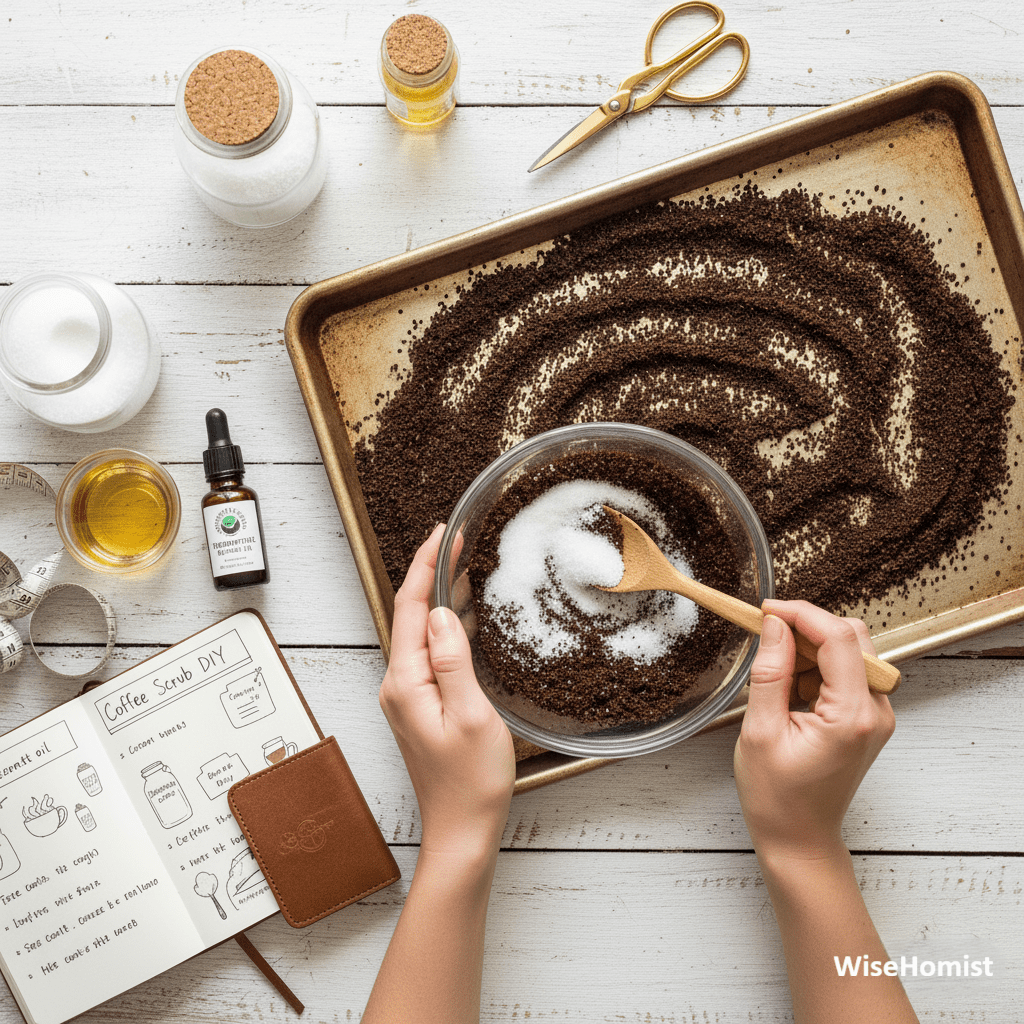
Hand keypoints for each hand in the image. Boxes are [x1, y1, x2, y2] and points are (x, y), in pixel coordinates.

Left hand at [379, 524, 514, 860]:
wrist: (461, 831)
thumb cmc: (471, 782)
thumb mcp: (472, 715)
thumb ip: (453, 660)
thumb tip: (444, 613)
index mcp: (406, 682)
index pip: (412, 609)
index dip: (426, 567)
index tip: (443, 534)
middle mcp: (398, 686)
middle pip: (412, 616)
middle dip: (432, 574)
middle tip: (458, 541)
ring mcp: (407, 697)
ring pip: (421, 633)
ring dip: (440, 599)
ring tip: (464, 568)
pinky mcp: (420, 707)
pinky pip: (429, 654)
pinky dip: (447, 628)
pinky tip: (466, 619)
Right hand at [733, 599, 894, 862]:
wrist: (799, 839)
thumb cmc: (777, 797)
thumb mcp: (760, 732)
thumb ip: (770, 673)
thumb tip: (774, 626)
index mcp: (852, 716)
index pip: (838, 638)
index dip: (801, 613)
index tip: (766, 609)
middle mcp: (875, 712)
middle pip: (851, 637)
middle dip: (807, 627)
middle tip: (767, 635)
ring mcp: (876, 715)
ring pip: (850, 651)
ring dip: (811, 648)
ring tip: (777, 676)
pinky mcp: (868, 718)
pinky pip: (847, 672)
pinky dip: (817, 667)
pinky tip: (791, 691)